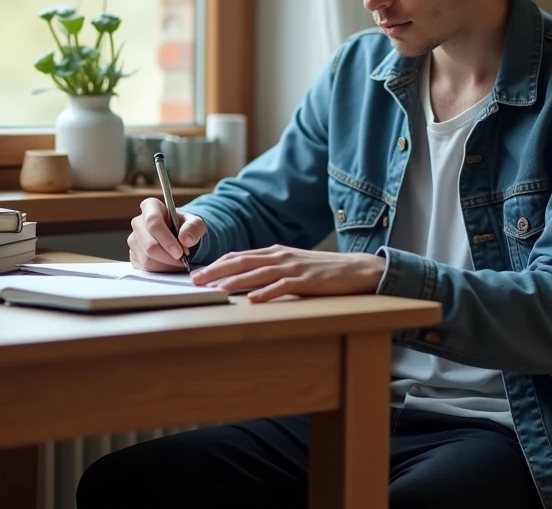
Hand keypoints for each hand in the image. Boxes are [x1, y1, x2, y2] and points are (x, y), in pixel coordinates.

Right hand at [128, 197, 206, 272]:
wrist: (180, 237)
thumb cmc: (185, 227)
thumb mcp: (196, 223)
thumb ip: (194, 228)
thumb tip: (185, 240)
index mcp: (151, 207)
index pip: (153, 222)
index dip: (166, 239)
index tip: (179, 252)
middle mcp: (138, 222)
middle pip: (149, 245)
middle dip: (168, 257)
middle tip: (183, 260)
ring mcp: (133, 240)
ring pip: (147, 259)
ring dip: (166, 265)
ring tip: (179, 263)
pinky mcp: (133, 255)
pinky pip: (145, 268)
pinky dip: (160, 271)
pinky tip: (170, 266)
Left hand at [189, 245, 385, 302]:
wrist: (355, 269)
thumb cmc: (322, 270)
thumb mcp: (292, 265)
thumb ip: (270, 269)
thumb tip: (244, 279)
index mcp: (274, 252)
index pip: (239, 256)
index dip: (217, 264)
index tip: (198, 273)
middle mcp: (280, 256)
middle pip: (242, 262)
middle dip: (216, 271)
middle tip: (195, 281)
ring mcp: (293, 267)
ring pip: (257, 273)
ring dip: (234, 282)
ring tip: (216, 290)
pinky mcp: (306, 280)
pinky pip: (283, 287)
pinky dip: (266, 293)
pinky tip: (253, 300)